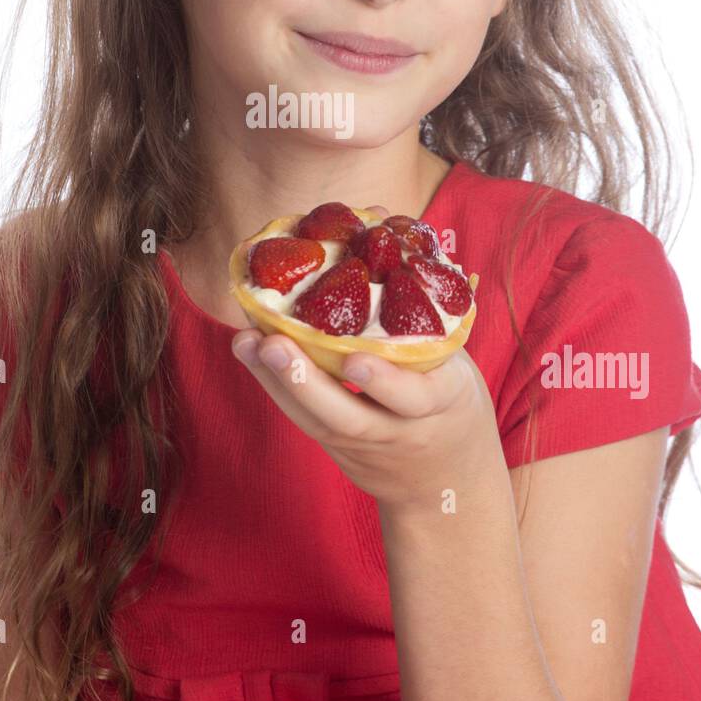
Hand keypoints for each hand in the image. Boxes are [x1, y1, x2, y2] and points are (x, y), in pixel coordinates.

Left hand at [230, 328, 497, 516]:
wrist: (447, 479)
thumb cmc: (451, 399)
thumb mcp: (456, 362)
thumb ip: (422, 312)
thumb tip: (381, 221)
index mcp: (442, 403)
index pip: (414, 398)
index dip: (384, 381)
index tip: (355, 359)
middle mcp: (398, 431)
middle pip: (349, 419)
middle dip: (306, 382)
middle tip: (272, 343)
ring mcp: (364, 446)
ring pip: (316, 422)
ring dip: (276, 381)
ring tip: (244, 341)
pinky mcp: (337, 450)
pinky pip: (305, 419)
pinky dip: (275, 384)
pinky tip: (249, 349)